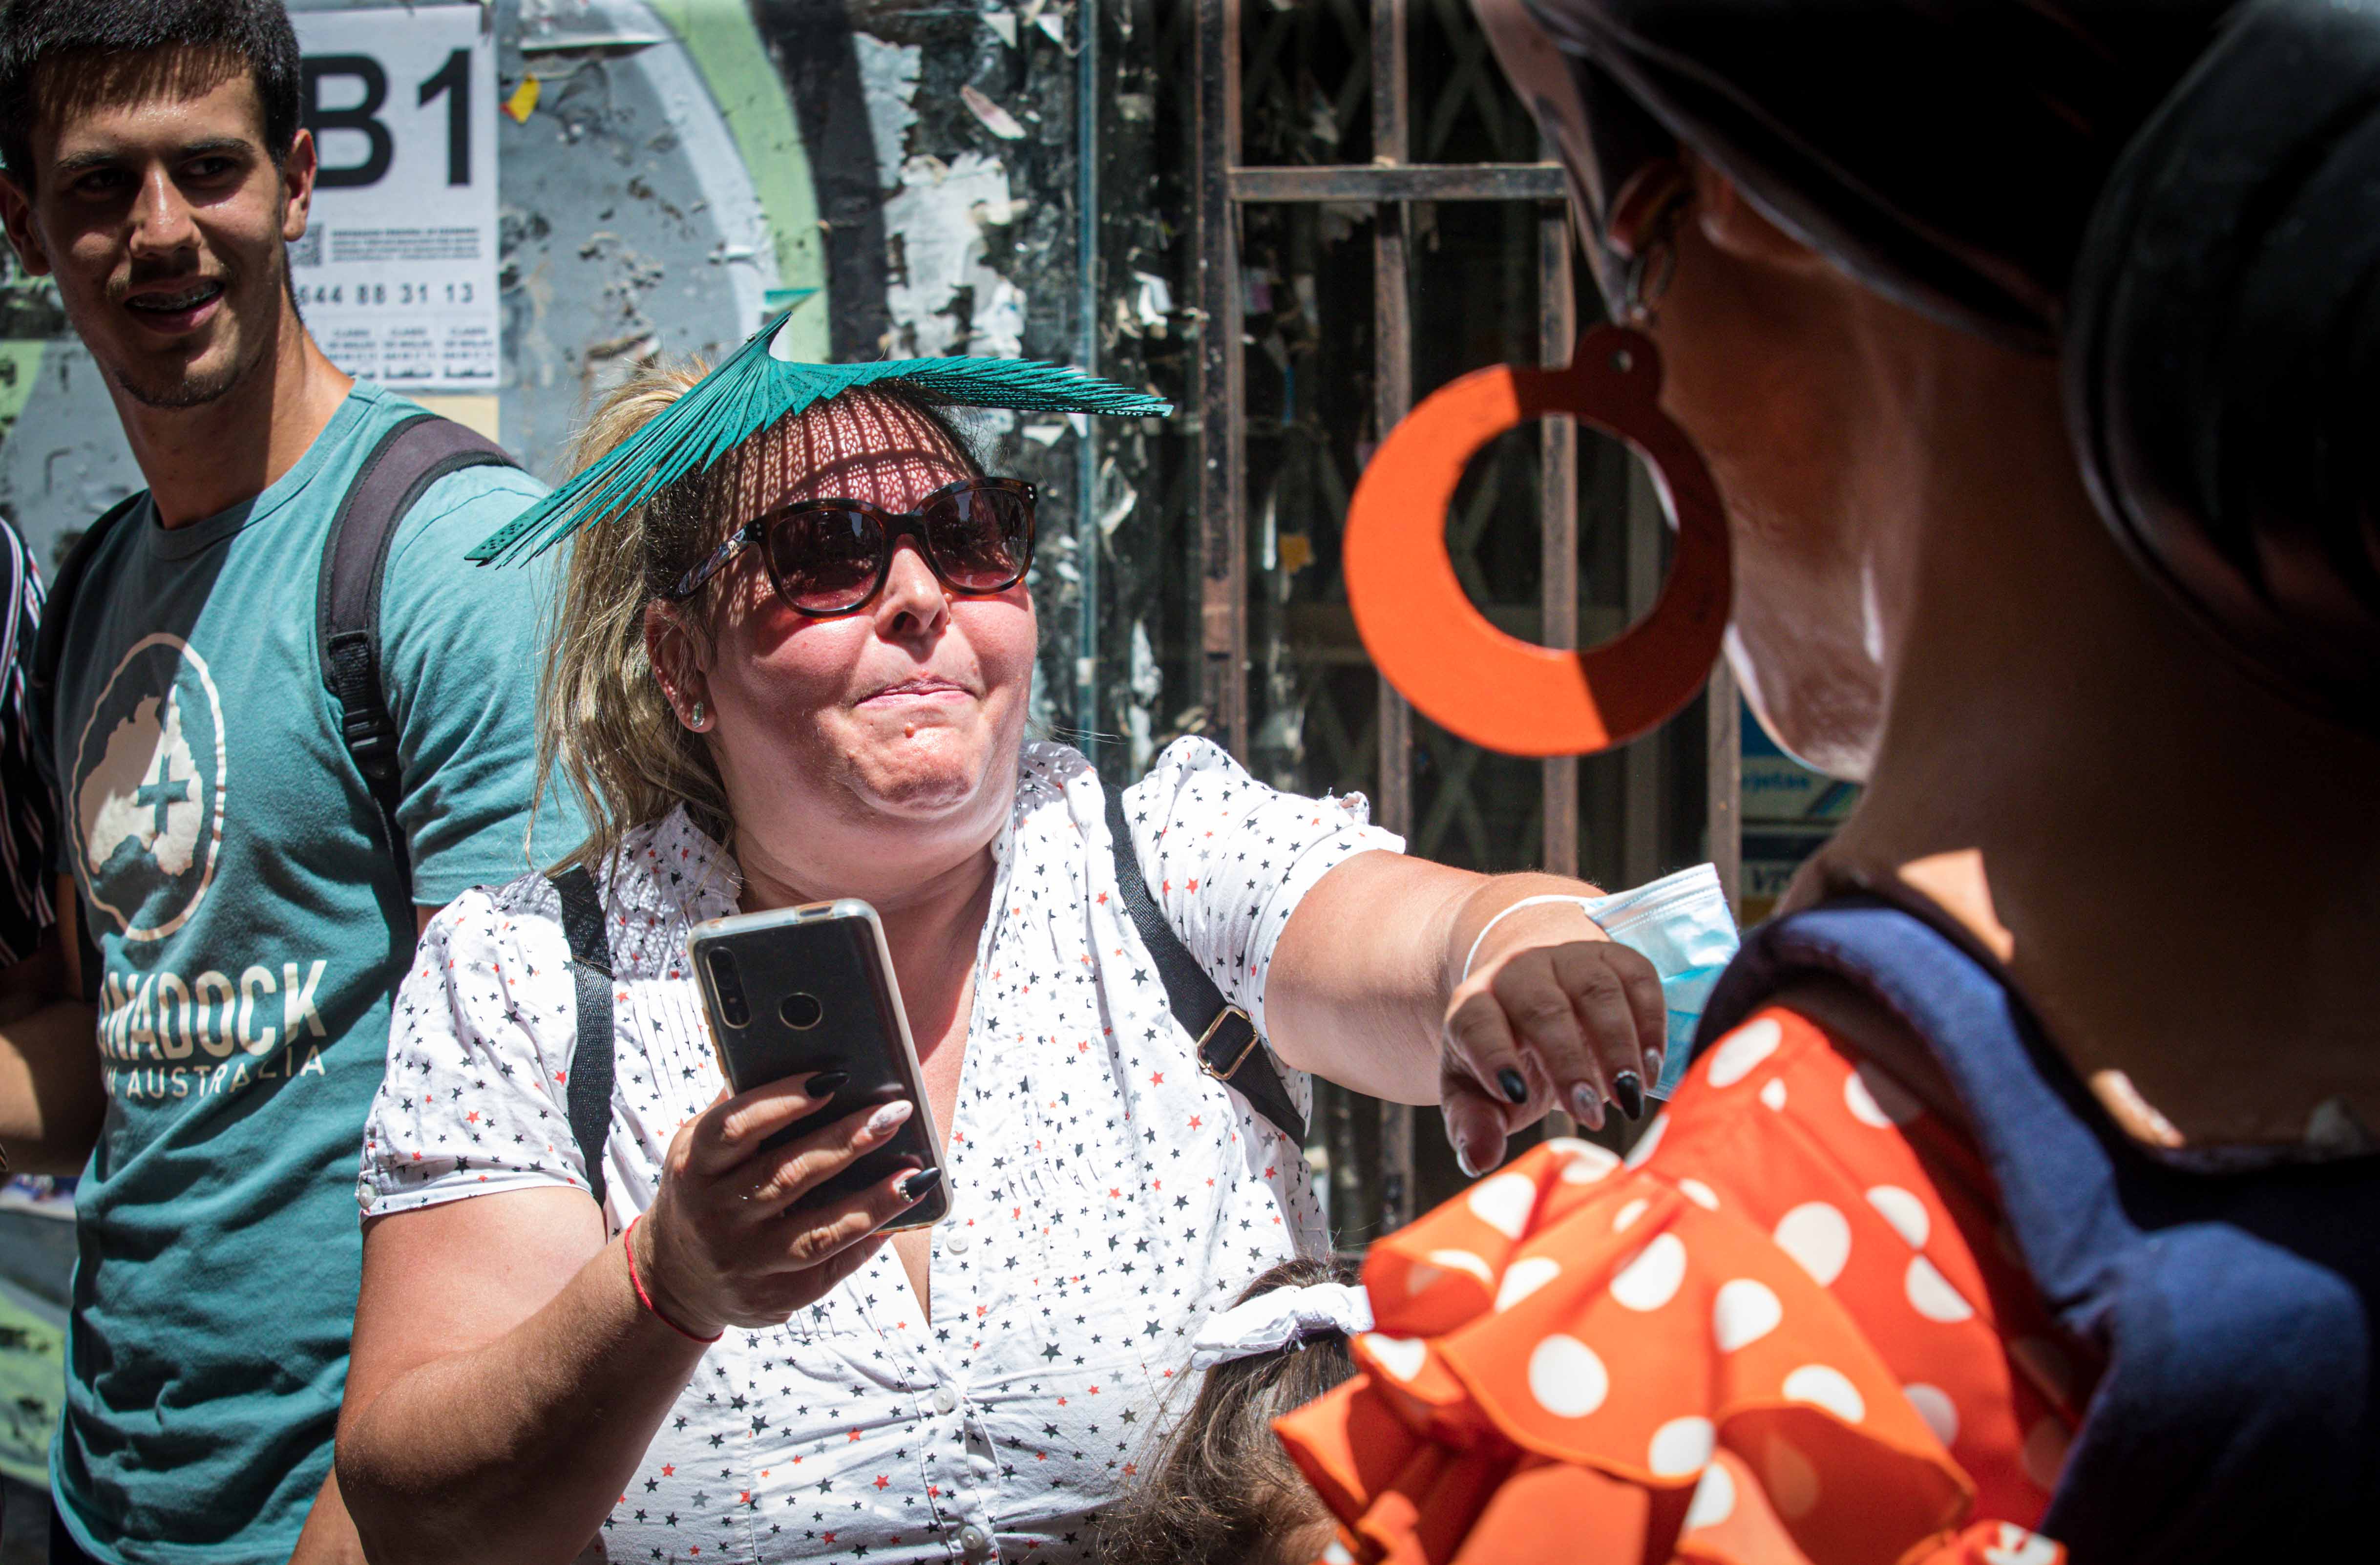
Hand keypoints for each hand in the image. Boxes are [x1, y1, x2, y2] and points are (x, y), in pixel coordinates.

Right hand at [632, 1073, 930, 1335]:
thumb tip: (798, 1054)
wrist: (675, 1280)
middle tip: (894, 1114)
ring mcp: (745, 1262)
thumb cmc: (703, 1191)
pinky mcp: (773, 1298)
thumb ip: (739, 1110)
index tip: (833, 1077)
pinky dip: (868, 1241)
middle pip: (788, 1175)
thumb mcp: (698, 1149)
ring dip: (873, 1201)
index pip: (734, 1128)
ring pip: (818, 1232)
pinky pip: (829, 1268)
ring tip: (917, 1173)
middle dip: (848, 1141)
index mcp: (694, 1168)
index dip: (783, 1101)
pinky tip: (901, 1213)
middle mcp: (715, 1217)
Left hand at [1441, 904, 1664, 1175]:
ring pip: (1597, 993)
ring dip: (1617, 1049)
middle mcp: (1519, 972)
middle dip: (1569, 1064)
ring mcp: (1569, 960)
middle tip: (1590, 1117)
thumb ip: (1472, 1124)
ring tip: (1629, 1100)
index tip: (1516, 1097)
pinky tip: (1651, 1072)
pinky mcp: (1615, 957)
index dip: (1494, 1057)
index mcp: (1474, 1005)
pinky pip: (1639, 980)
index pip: (1477, 1024)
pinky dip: (1651, 1026)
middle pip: (1543, 1010)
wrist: (1531, 988)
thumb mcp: (1476, 1092)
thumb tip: (1478, 1161)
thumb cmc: (1504, 1055)